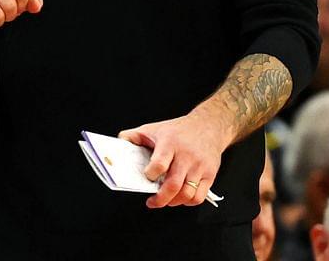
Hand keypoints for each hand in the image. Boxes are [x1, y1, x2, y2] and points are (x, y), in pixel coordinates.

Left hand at [119, 109, 233, 208]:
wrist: (208, 125)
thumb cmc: (178, 130)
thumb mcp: (154, 128)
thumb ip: (133, 137)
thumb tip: (118, 145)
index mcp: (170, 143)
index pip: (159, 164)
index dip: (150, 175)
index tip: (146, 177)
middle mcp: (186, 156)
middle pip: (173, 185)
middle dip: (160, 199)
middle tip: (152, 202)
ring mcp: (199, 166)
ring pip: (187, 194)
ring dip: (173, 202)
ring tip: (166, 199)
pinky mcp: (210, 174)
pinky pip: (199, 196)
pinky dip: (188, 202)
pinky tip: (181, 197)